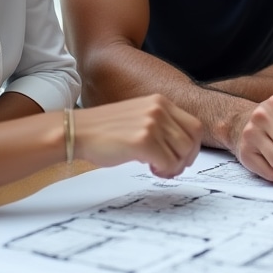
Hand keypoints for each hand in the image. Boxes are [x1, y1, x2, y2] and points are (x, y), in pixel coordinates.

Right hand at [74, 94, 202, 178]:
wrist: (78, 131)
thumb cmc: (105, 130)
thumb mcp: (140, 116)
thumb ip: (161, 124)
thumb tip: (182, 146)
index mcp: (160, 101)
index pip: (195, 126)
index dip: (192, 146)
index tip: (181, 156)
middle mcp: (159, 109)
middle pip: (193, 140)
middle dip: (186, 159)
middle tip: (171, 167)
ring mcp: (152, 124)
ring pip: (183, 153)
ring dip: (174, 167)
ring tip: (158, 168)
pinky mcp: (143, 140)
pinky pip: (169, 162)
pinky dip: (164, 171)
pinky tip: (150, 168)